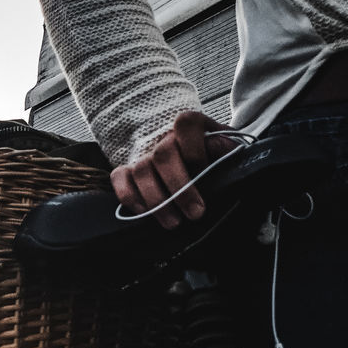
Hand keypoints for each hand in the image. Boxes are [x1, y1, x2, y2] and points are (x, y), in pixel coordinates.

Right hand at [110, 110, 237, 229]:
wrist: (198, 165)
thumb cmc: (214, 158)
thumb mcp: (227, 150)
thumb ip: (226, 148)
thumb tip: (221, 148)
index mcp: (190, 125)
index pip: (185, 124)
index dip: (194, 150)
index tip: (205, 173)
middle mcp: (164, 137)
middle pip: (163, 155)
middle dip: (180, 188)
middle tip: (195, 214)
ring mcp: (144, 154)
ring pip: (141, 170)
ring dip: (157, 200)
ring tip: (174, 223)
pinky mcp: (128, 171)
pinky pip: (120, 179)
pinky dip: (130, 196)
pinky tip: (144, 213)